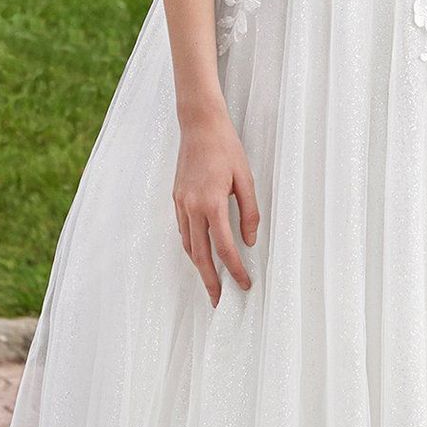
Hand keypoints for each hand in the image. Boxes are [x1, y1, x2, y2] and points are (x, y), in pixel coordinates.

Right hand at [173, 108, 259, 303]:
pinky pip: (182, 231)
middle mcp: (192, 207)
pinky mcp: (176, 198)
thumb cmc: (226, 148)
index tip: (245, 284)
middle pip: (200, 255)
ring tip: (210, 282)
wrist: (199, 125)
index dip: (236, 270)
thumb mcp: (246, 179)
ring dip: (199, 267)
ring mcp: (180, 204)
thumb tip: (250, 241)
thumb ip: (250, 213)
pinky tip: (200, 254)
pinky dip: (191, 247)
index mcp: (212, 204)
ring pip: (188, 245)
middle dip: (210, 281)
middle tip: (218, 301)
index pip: (225, 248)